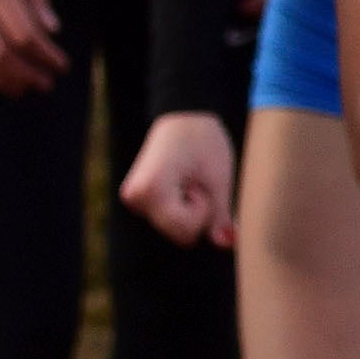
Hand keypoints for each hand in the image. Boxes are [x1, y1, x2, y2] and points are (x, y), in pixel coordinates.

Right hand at [121, 109, 238, 248]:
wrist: (184, 114)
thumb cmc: (203, 140)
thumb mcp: (219, 179)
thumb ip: (220, 216)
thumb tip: (227, 244)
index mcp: (150, 190)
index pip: (186, 231)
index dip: (203, 211)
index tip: (199, 183)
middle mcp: (134, 198)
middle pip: (178, 233)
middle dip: (195, 212)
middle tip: (194, 180)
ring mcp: (133, 199)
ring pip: (173, 227)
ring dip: (188, 209)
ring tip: (187, 179)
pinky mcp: (137, 199)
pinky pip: (167, 218)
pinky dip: (180, 206)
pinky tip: (180, 184)